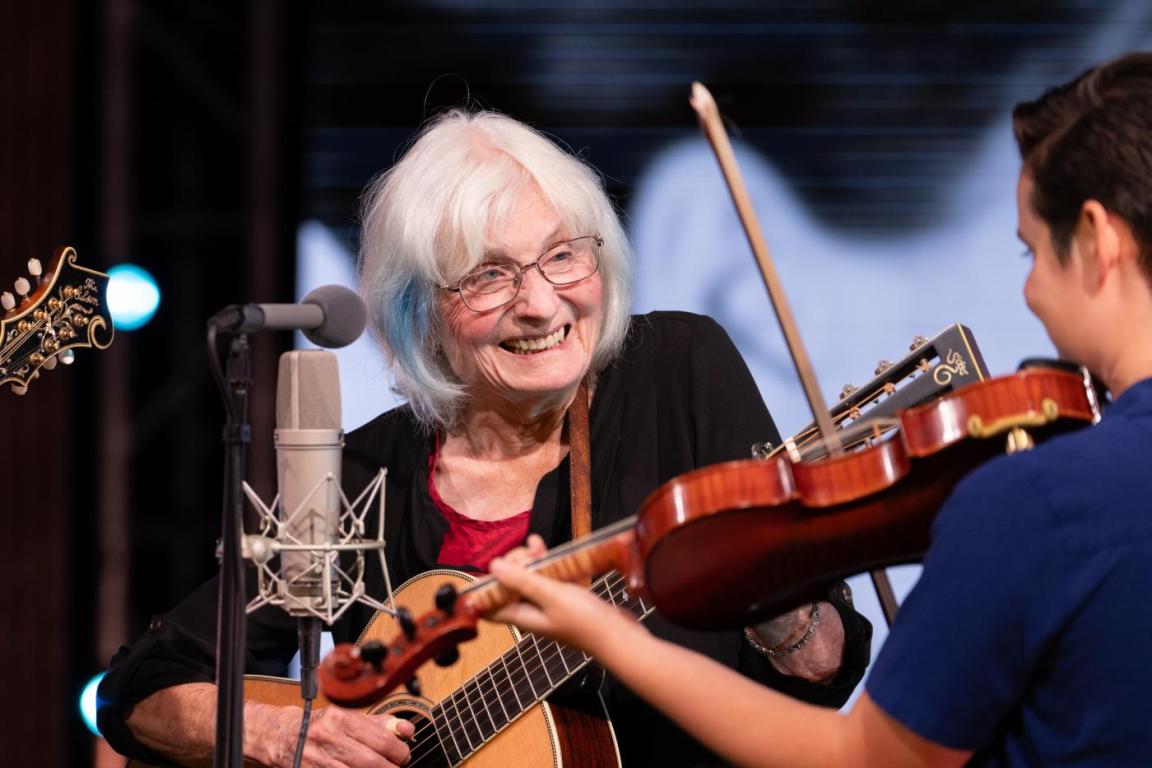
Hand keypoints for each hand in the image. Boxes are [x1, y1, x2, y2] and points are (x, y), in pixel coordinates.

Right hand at [262, 703, 414, 766]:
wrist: (283, 736)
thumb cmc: (322, 725)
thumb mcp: (350, 717)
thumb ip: (380, 723)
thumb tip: (407, 731)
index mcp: (342, 718)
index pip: (383, 740)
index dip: (400, 752)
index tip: (403, 755)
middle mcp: (328, 737)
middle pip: (372, 762)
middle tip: (395, 767)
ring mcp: (317, 759)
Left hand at [489, 536, 644, 654]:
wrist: (617, 635)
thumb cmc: (585, 620)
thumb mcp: (551, 596)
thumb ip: (522, 581)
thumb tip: (493, 566)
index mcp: (520, 616)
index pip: (488, 606)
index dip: (486, 585)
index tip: (496, 566)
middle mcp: (529, 611)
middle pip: (507, 586)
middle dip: (512, 565)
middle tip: (527, 554)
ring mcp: (545, 604)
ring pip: (526, 578)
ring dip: (528, 560)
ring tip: (536, 545)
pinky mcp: (560, 597)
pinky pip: (544, 577)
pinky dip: (543, 562)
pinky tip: (543, 548)